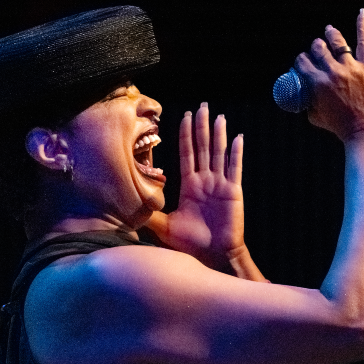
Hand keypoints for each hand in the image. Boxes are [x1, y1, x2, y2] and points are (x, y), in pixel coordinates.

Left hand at [144, 103, 245, 270]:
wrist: (213, 256)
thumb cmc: (191, 244)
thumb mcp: (164, 227)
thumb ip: (150, 213)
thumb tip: (126, 206)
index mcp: (190, 186)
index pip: (187, 155)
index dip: (185, 136)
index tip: (183, 117)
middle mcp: (205, 181)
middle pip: (203, 148)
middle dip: (200, 127)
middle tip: (201, 106)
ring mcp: (220, 185)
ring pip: (218, 153)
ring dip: (218, 134)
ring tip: (217, 116)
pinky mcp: (232, 191)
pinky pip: (234, 168)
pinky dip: (236, 153)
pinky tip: (238, 138)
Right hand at [294, 9, 363, 140]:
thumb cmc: (342, 127)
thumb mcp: (316, 117)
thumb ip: (308, 103)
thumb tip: (303, 99)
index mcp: (317, 83)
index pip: (303, 62)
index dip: (302, 59)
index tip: (304, 60)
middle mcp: (332, 72)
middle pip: (318, 49)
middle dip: (315, 47)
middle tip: (317, 48)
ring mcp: (351, 68)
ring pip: (338, 42)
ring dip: (331, 35)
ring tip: (329, 31)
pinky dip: (362, 26)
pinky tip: (361, 14)